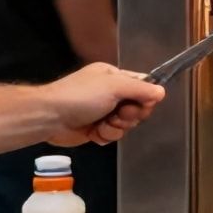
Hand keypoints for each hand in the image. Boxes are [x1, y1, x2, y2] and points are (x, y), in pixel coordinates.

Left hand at [42, 63, 164, 147]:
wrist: (49, 117)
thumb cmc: (81, 96)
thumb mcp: (114, 86)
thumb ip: (141, 89)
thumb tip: (162, 92)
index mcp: (114, 77)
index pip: (143, 87)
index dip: (145, 99)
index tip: (141, 105)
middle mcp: (111, 94)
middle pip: (137, 109)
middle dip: (128, 116)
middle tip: (117, 114)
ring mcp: (103, 112)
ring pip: (125, 125)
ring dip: (115, 128)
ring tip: (101, 125)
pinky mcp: (95, 129)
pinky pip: (112, 135)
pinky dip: (105, 136)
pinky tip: (94, 133)